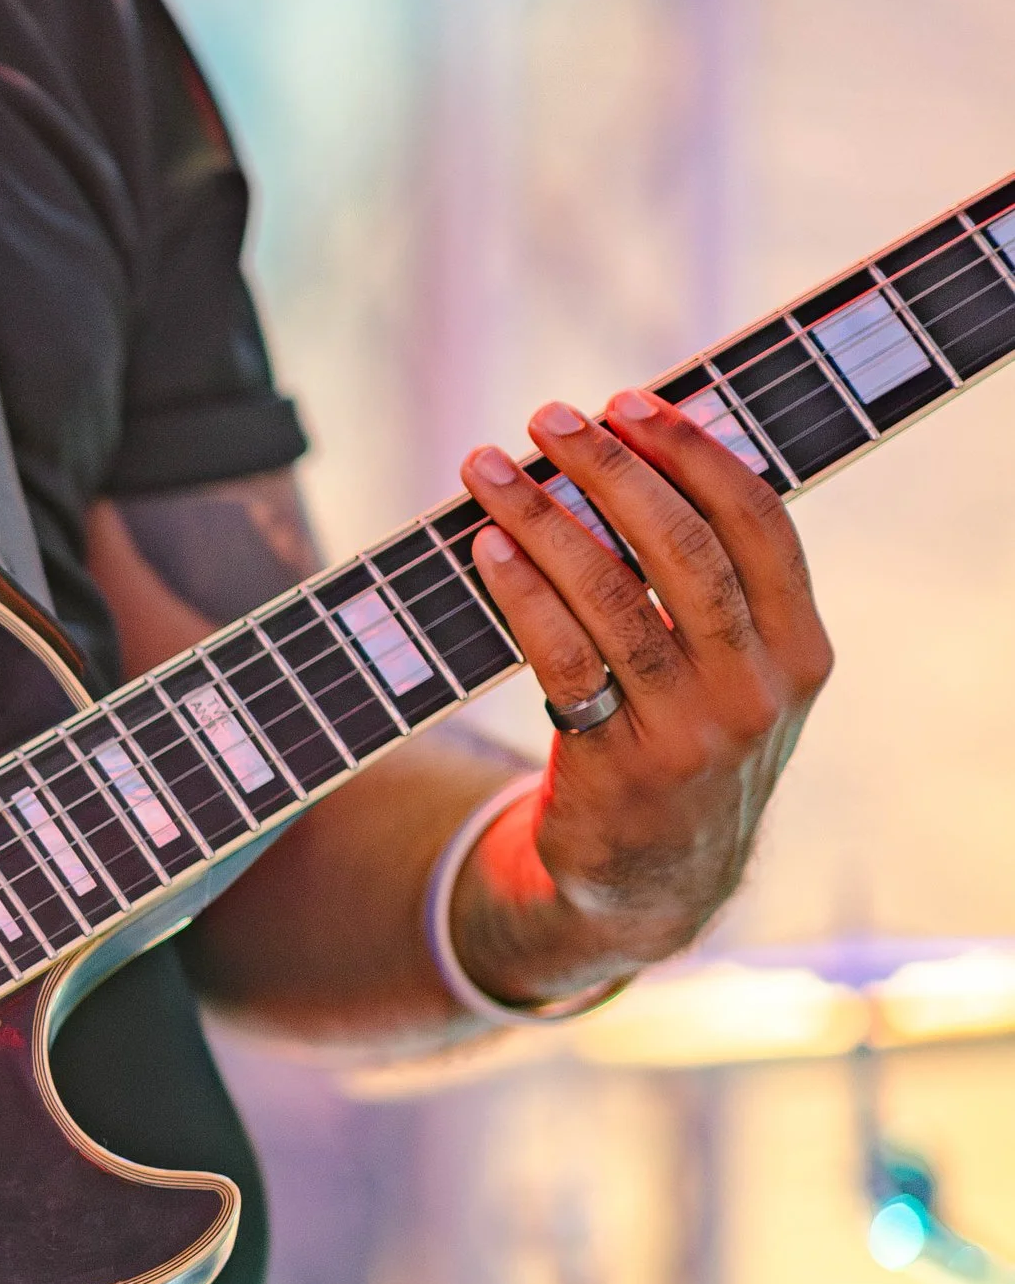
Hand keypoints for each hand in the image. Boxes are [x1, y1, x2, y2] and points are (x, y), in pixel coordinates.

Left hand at [453, 390, 833, 999]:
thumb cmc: (682, 738)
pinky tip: (485, 550)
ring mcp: (691, 734)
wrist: (654, 882)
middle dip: (613, 470)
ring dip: (546, 521)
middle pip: (686, 550)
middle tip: (547, 419)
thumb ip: (706, 585)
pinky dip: (522, 597)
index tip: (628, 401)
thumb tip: (628, 453)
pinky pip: (564, 662)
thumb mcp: (730, 672)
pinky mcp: (617, 769)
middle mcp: (758, 690)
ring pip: (616, 599)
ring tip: (490, 469)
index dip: (693, 453)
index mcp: (799, 649)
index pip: (759, 524)